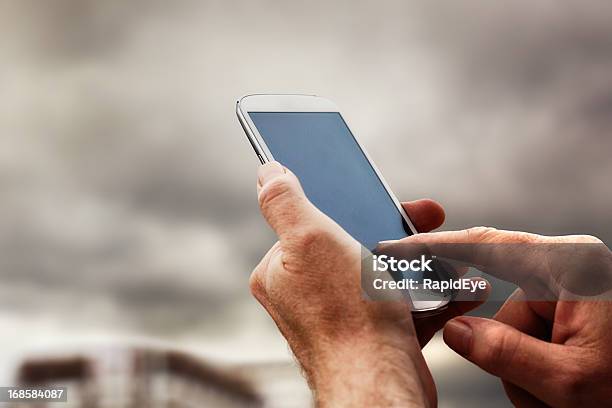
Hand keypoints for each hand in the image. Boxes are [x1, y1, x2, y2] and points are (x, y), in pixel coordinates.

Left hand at [251, 162, 440, 406]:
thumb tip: (268, 173)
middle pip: (352, 243)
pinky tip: (456, 286)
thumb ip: (285, 202)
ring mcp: (340, 315)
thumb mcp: (309, 240)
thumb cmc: (344, 318)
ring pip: (382, 273)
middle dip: (395, 231)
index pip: (313, 221)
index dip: (350, 202)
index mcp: (282, 270)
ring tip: (448, 256)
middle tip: (426, 219)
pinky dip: (430, 293)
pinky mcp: (371, 335)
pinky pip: (401, 303)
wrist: (381, 388)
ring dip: (419, 261)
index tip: (380, 194)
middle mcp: (306, 294)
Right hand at [406, 228, 611, 406]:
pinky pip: (528, 339)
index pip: (487, 245)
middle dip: (508, 354)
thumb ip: (504, 353)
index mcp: (571, 265)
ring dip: (526, 372)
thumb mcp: (571, 381)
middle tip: (539, 389)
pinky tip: (562, 390)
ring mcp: (569, 293)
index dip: (435, 248)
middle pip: (499, 303)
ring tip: (564, 399)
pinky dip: (535, 372)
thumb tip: (456, 331)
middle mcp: (568, 269)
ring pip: (512, 330)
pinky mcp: (570, 314)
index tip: (397, 250)